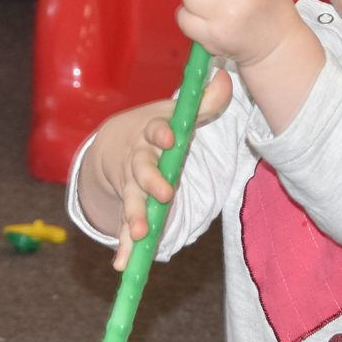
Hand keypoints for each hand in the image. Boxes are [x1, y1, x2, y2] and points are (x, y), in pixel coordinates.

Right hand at [78, 75, 232, 269]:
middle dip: (151, 182)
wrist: (116, 140)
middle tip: (163, 194)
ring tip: (140, 235)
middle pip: (143, 170)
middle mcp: (139, 160)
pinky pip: (125, 228)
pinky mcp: (128, 207)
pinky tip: (122, 264)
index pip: (156, 130)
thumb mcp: (178, 113)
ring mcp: (131, 186)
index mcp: (152, 134)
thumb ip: (204, 103)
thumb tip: (224, 77)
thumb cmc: (158, 127)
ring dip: (134, 218)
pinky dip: (124, 245)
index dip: (162, 133)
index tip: (170, 137)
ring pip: (132, 201)